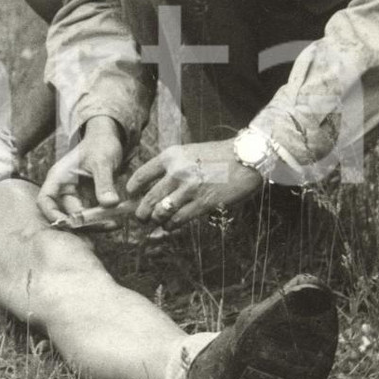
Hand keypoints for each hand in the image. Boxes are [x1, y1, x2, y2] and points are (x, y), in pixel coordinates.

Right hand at [36, 116, 126, 224]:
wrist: (109, 138)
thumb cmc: (100, 144)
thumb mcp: (102, 161)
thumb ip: (104, 183)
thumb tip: (110, 204)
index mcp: (58, 177)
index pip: (45, 200)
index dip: (53, 215)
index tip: (70, 223)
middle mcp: (64, 188)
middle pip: (66, 213)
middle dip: (84, 222)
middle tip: (106, 224)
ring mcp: (76, 195)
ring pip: (80, 217)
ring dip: (95, 224)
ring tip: (114, 224)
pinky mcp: (88, 199)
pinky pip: (92, 214)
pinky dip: (102, 219)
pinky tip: (116, 221)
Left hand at [126, 138, 263, 230]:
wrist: (247, 157)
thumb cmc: (218, 156)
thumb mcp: (189, 152)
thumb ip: (172, 167)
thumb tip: (154, 186)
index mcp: (171, 156)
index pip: (141, 176)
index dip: (132, 190)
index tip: (131, 196)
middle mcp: (177, 172)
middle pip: (148, 199)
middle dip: (141, 213)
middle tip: (141, 218)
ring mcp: (190, 188)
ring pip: (160, 213)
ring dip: (156, 221)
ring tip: (158, 222)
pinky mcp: (203, 203)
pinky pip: (178, 220)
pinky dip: (171, 226)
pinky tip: (172, 225)